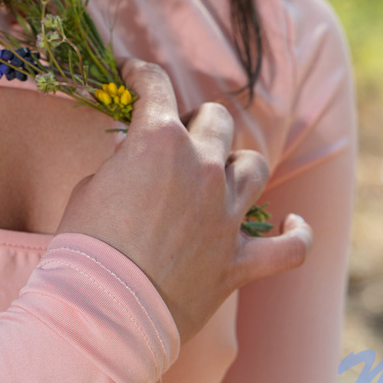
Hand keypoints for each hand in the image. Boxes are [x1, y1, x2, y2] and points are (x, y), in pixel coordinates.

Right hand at [56, 60, 312, 340]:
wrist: (103, 308)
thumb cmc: (86, 244)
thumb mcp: (92, 184)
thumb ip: (124, 163)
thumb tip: (136, 160)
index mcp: (158, 140)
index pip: (155, 84)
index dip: (140, 74)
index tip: (132, 75)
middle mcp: (200, 167)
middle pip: (216, 119)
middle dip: (196, 122)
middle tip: (175, 139)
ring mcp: (226, 213)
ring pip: (253, 166)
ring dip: (236, 165)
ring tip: (220, 175)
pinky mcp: (240, 260)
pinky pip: (290, 246)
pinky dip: (295, 234)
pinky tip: (292, 224)